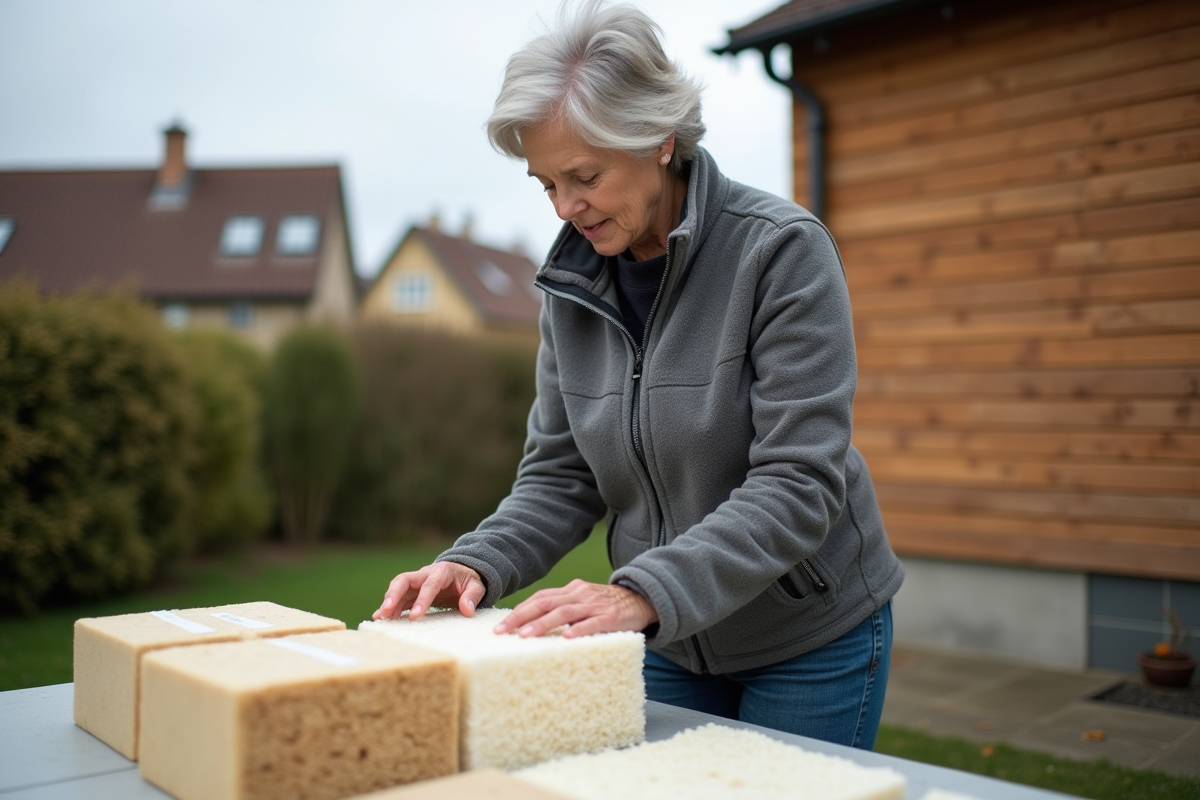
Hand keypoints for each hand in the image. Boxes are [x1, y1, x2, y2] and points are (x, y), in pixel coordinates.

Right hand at [372, 561, 485, 620]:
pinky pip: (398, 598)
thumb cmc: (469, 580)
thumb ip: (472, 596)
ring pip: (397, 589)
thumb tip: (467, 610)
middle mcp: (424, 574)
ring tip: (380, 619)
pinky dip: (389, 607)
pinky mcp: (412, 592)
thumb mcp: (477, 586)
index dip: (421, 600)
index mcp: (441, 572)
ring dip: (388, 603)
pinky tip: (381, 618)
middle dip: (393, 595)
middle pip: (404, 580)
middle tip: (386, 611)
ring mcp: (416, 583)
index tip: (415, 617)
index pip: (429, 585)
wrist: (462, 572)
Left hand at [493, 579, 657, 638]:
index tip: (501, 625)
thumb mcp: (584, 602)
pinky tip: (566, 638)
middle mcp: (580, 594)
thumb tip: (534, 625)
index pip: (540, 597)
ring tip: (526, 636)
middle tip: (502, 631)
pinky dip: (579, 629)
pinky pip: (593, 623)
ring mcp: (596, 604)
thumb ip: (564, 608)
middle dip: (521, 617)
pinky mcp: (612, 616)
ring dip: (543, 624)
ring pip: (565, 612)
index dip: (520, 609)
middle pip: (545, 603)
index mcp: (572, 590)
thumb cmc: (608, 606)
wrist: (644, 599)